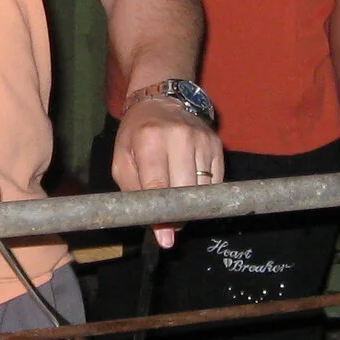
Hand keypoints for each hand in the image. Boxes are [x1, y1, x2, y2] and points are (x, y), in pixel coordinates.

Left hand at [111, 97, 225, 246]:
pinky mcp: (217, 144)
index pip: (159, 186)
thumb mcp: (122, 160)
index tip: (165, 238)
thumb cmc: (137, 135)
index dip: (163, 215)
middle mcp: (179, 137)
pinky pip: (215, 181)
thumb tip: (157, 229)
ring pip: (204, 188)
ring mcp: (202, 139)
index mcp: (149, 139)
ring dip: (192, 204)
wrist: (160, 101)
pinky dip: (203, 191)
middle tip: (169, 220)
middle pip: (186, 190)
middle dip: (178, 213)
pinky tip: (190, 185)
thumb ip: (134, 195)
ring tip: (178, 200)